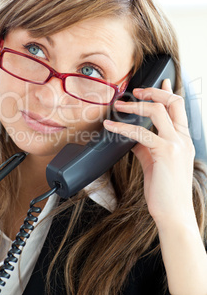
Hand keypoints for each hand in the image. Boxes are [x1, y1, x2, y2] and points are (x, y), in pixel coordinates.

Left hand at [103, 79, 195, 228]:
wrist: (173, 213)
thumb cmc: (165, 190)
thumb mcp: (156, 162)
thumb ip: (146, 146)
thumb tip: (131, 136)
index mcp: (183, 139)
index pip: (179, 108)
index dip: (168, 91)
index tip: (160, 81)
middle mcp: (182, 138)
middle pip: (173, 102)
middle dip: (153, 91)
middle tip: (136, 90)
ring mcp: (176, 144)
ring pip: (157, 111)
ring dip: (135, 105)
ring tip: (119, 105)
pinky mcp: (165, 153)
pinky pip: (141, 132)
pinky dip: (123, 127)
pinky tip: (110, 126)